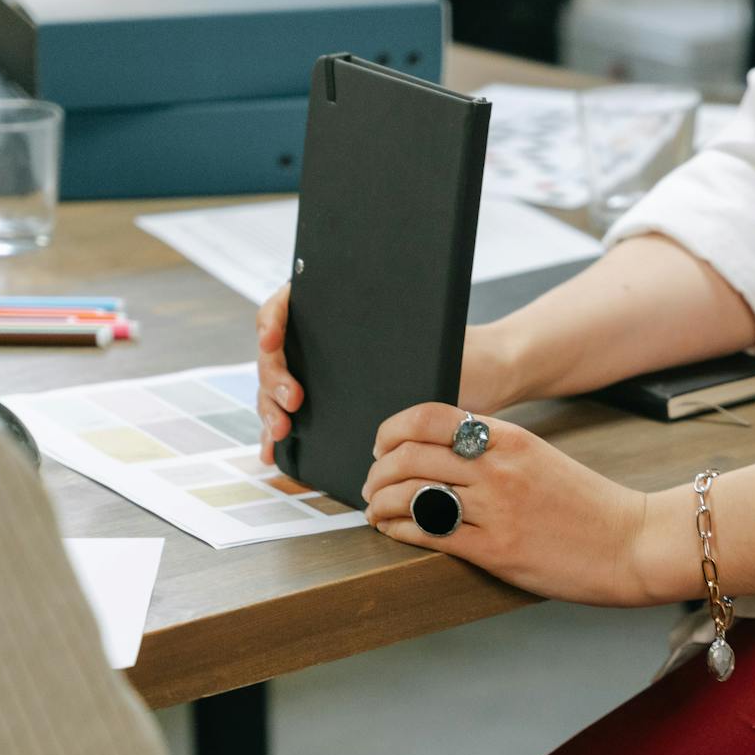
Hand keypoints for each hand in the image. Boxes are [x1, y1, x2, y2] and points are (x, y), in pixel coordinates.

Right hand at [255, 286, 524, 462]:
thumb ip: (411, 348)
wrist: (485, 379)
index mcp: (345, 309)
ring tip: (280, 431)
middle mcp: (327, 341)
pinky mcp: (331, 409)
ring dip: (270, 409)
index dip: (272, 318)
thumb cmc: (467, 352)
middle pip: (276, 353)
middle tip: (293, 400)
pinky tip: (274, 451)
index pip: (289, 303)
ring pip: (276, 388)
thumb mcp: (441, 343)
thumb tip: (378, 355)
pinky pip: (293, 417)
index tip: (273, 339)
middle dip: (273, 377)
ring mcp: (324, 375)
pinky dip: (278, 435)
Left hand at [360, 403, 648, 605]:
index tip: (381, 445)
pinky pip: (428, 532)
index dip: (392, 429)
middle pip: (409, 454)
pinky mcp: (494, 549)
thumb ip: (491, 449)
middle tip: (371, 483)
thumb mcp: (537, 457)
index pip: (429, 417)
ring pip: (410, 492)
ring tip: (375, 509)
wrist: (631, 542)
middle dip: (377, 470)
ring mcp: (495, 509)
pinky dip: (399, 528)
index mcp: (508, 438)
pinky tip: (393, 529)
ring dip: (380, 501)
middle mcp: (497, 468)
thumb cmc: (586, 504)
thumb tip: (439, 449)